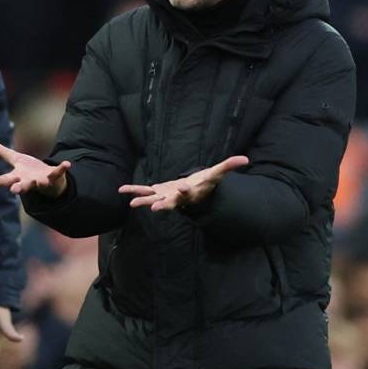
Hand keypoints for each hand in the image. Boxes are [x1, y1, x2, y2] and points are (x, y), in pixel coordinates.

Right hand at [0, 139, 70, 197]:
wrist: (49, 181)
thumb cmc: (27, 170)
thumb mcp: (12, 158)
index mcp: (17, 176)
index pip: (6, 179)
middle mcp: (28, 181)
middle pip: (22, 185)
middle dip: (18, 187)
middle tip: (14, 190)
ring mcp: (41, 180)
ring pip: (39, 183)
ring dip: (39, 182)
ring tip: (39, 181)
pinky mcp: (54, 177)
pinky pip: (58, 172)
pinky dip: (62, 169)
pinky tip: (67, 164)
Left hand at [118, 155, 248, 210]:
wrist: (194, 193)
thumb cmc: (205, 183)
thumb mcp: (216, 173)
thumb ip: (229, 166)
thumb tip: (246, 159)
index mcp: (191, 193)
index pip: (189, 192)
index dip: (185, 190)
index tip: (182, 187)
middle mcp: (177, 198)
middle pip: (170, 202)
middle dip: (163, 205)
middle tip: (154, 209)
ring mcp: (166, 196)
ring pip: (153, 199)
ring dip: (143, 201)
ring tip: (132, 203)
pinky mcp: (157, 192)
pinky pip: (143, 190)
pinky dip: (133, 189)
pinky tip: (121, 189)